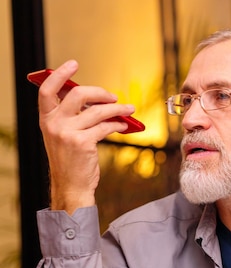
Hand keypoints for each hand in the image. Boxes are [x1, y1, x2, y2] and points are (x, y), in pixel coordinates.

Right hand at [37, 60, 136, 213]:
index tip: (73, 64)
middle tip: (113, 96)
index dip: (59, 75)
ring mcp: (68, 133)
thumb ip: (72, 117)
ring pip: (98, 111)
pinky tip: (124, 125)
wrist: (71, 186)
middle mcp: (54, 124)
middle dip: (100, 92)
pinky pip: (106, 127)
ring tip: (128, 110)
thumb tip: (95, 100)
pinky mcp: (83, 143)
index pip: (47, 90)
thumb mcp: (63, 135)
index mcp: (47, 119)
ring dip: (117, 109)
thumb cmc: (70, 160)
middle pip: (78, 94)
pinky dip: (118, 124)